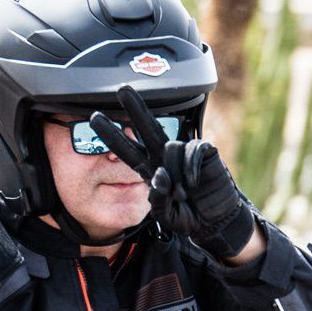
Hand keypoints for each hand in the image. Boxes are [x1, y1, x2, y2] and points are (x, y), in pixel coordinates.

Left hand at [88, 86, 258, 261]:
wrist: (217, 220)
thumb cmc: (190, 216)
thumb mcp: (167, 215)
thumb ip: (158, 199)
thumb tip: (159, 175)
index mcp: (151, 170)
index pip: (128, 150)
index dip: (112, 136)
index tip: (94, 119)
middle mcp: (165, 157)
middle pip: (147, 128)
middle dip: (135, 109)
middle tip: (122, 90)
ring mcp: (184, 152)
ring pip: (170, 148)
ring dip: (174, 172)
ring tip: (182, 193)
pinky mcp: (203, 151)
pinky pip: (192, 151)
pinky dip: (191, 168)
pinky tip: (194, 182)